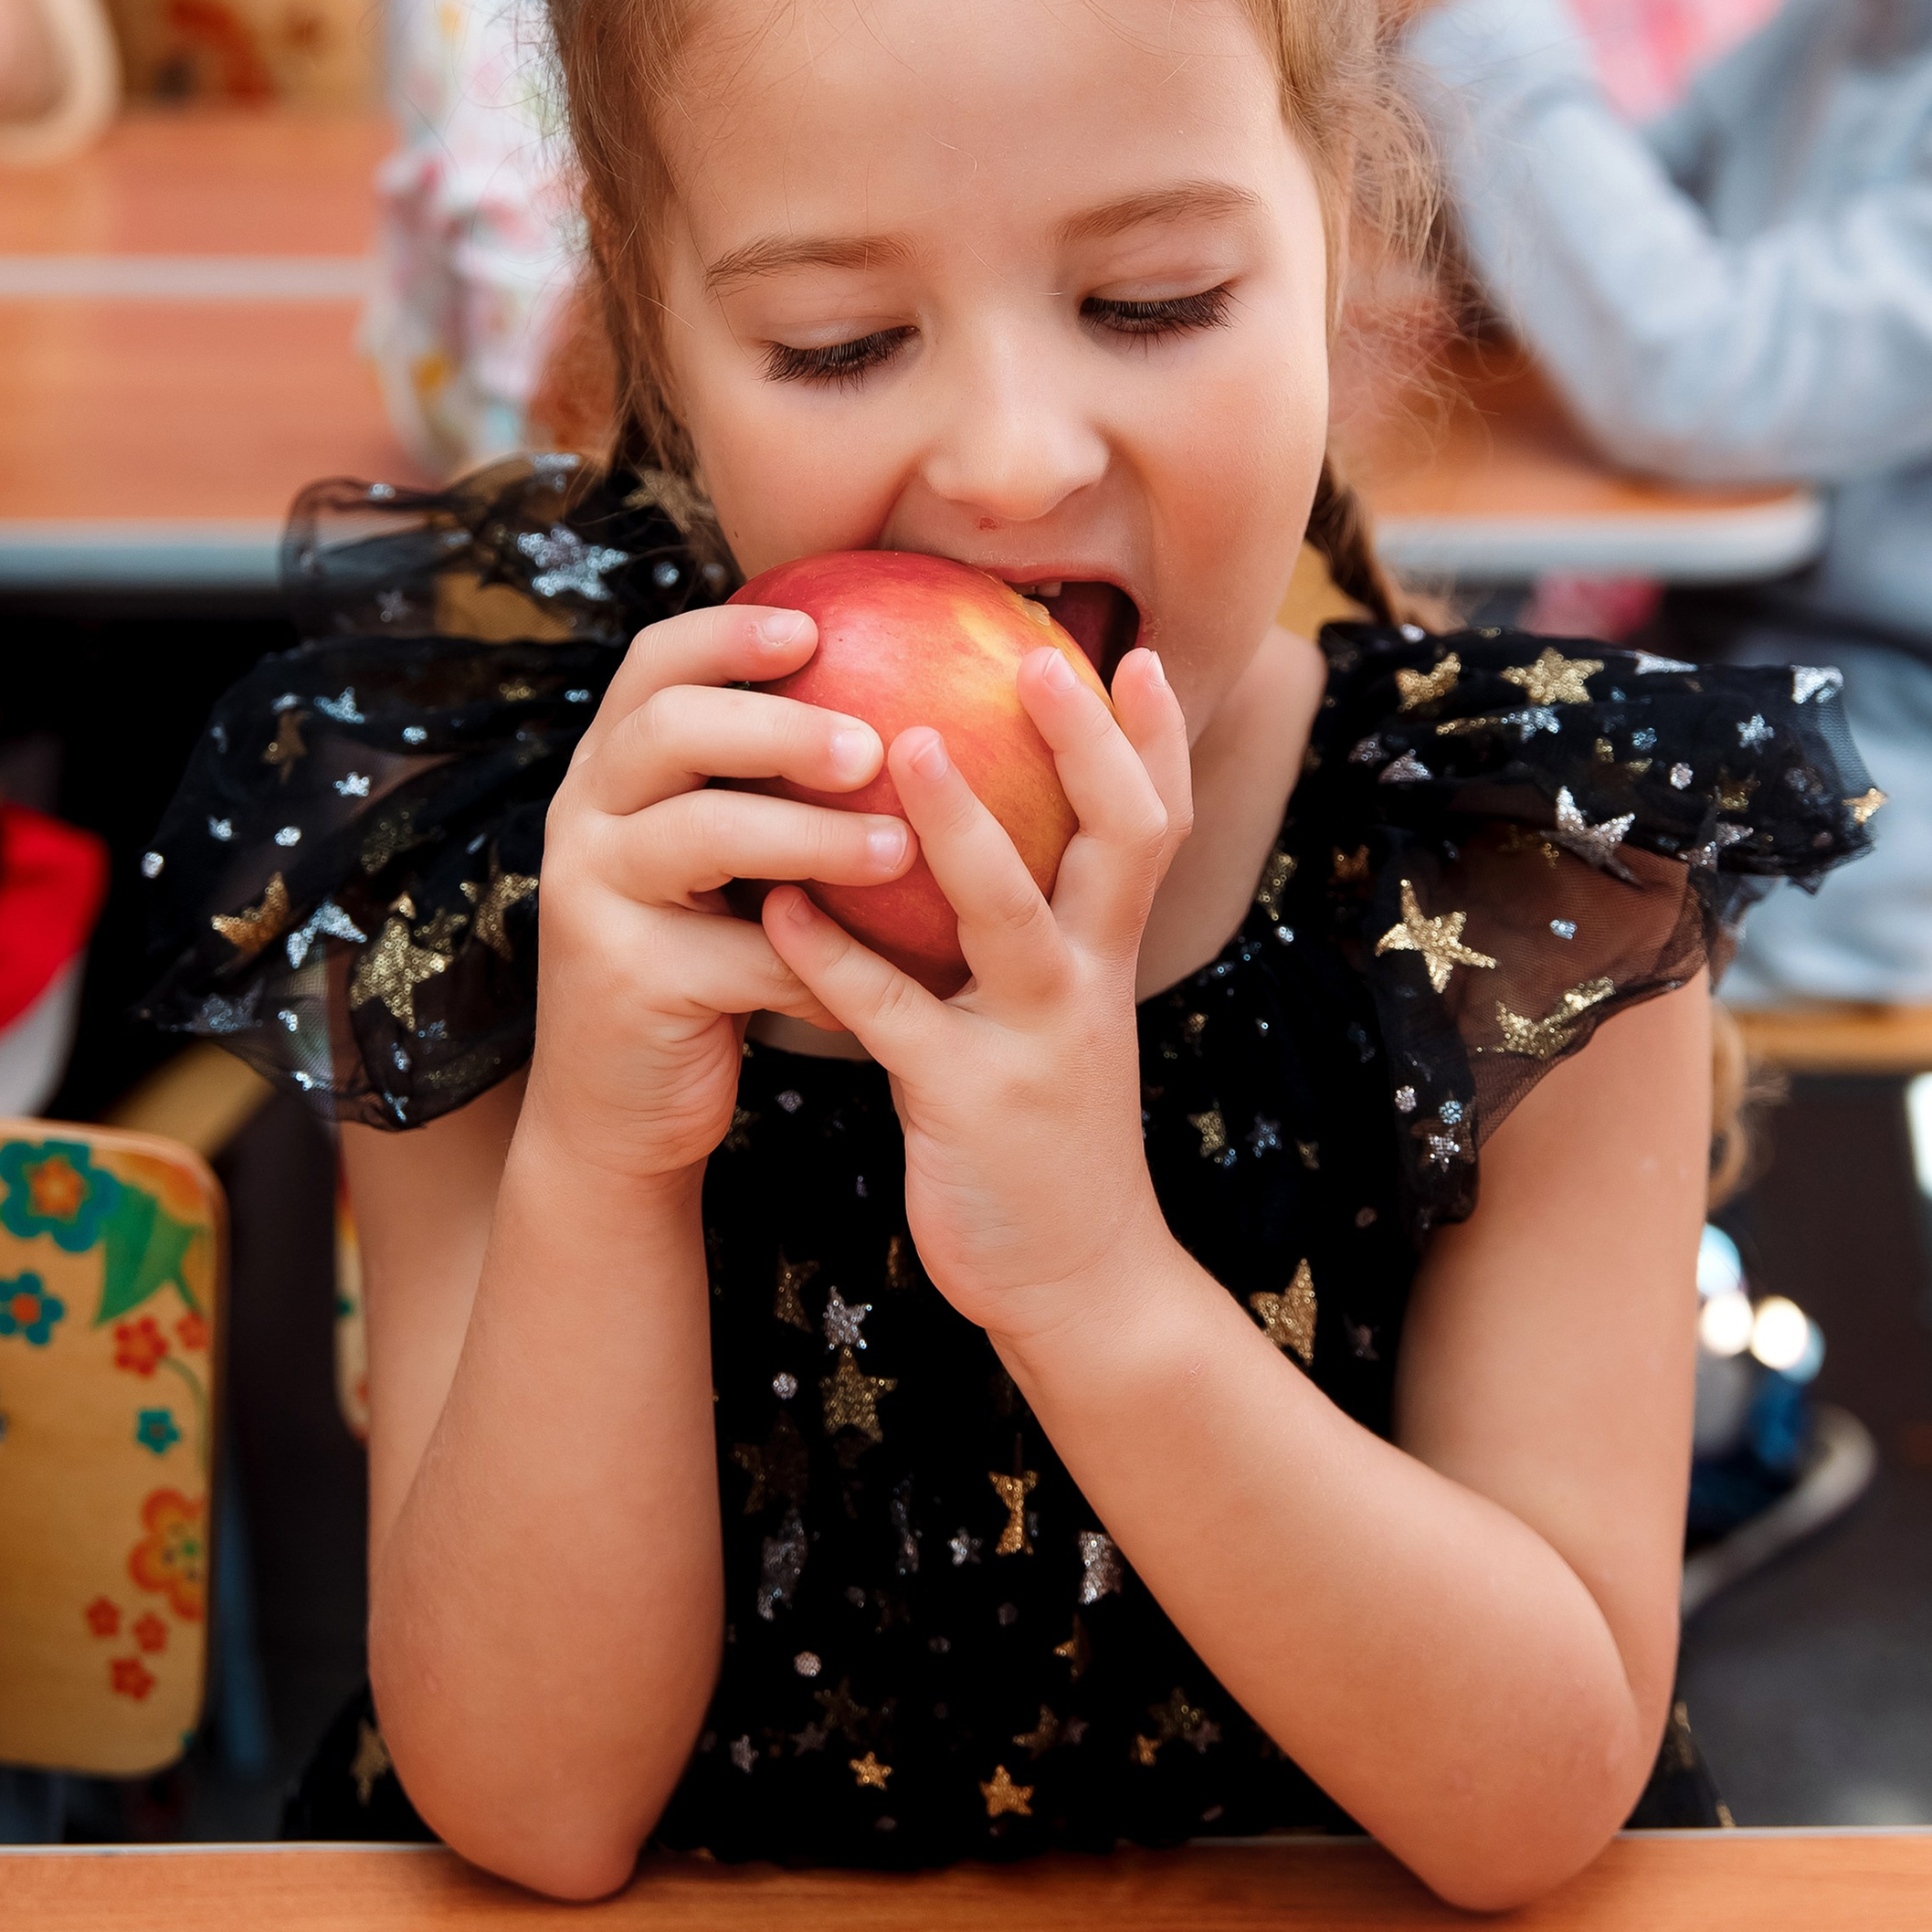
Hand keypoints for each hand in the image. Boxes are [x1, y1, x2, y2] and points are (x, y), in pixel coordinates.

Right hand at [524, 603, 917, 1185]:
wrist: (621, 1110)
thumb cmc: (707, 962)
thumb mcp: (729, 864)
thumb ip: (775, 788)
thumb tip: (916, 705)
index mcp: (614, 769)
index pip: (654, 664)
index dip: (728, 634)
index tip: (816, 626)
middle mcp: (584, 815)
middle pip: (671, 729)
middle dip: (778, 725)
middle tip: (872, 743)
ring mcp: (591, 895)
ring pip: (701, 834)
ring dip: (809, 836)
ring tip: (895, 847)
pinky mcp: (622, 978)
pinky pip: (736, 953)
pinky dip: (818, 961)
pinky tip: (885, 974)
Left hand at [757, 643, 1193, 1353]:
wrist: (1077, 1280)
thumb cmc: (1048, 1128)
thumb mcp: (1062, 1016)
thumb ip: (1038, 926)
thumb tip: (988, 823)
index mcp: (1110, 952)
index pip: (1154, 823)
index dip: (1154, 738)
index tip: (1139, 651)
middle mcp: (1088, 980)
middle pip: (1118, 840)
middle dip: (1088, 746)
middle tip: (1038, 657)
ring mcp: (1034, 1040)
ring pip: (1007, 914)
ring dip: (959, 826)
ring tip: (903, 745)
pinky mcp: (965, 1101)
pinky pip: (892, 1015)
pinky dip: (834, 956)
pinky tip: (776, 907)